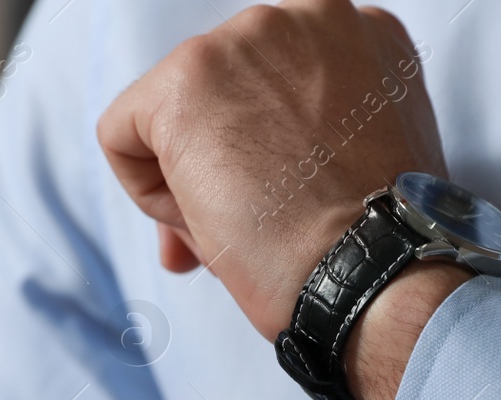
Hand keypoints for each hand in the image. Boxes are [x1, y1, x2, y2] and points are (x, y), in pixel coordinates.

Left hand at [96, 0, 447, 342]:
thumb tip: (230, 171)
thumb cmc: (377, 242)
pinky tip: (206, 224)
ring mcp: (241, 44)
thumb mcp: (365, 158)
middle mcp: (305, 18)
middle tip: (253, 226)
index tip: (282, 196)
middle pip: (221, 91)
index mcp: (361, 36)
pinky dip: (147, 193)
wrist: (375, 272)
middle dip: (220, 162)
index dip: (266, 148)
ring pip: (171, 112)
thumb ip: (305, 135)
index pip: (274, 81)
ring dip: (191, 180)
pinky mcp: (184, 82)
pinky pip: (122, 135)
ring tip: (241, 229)